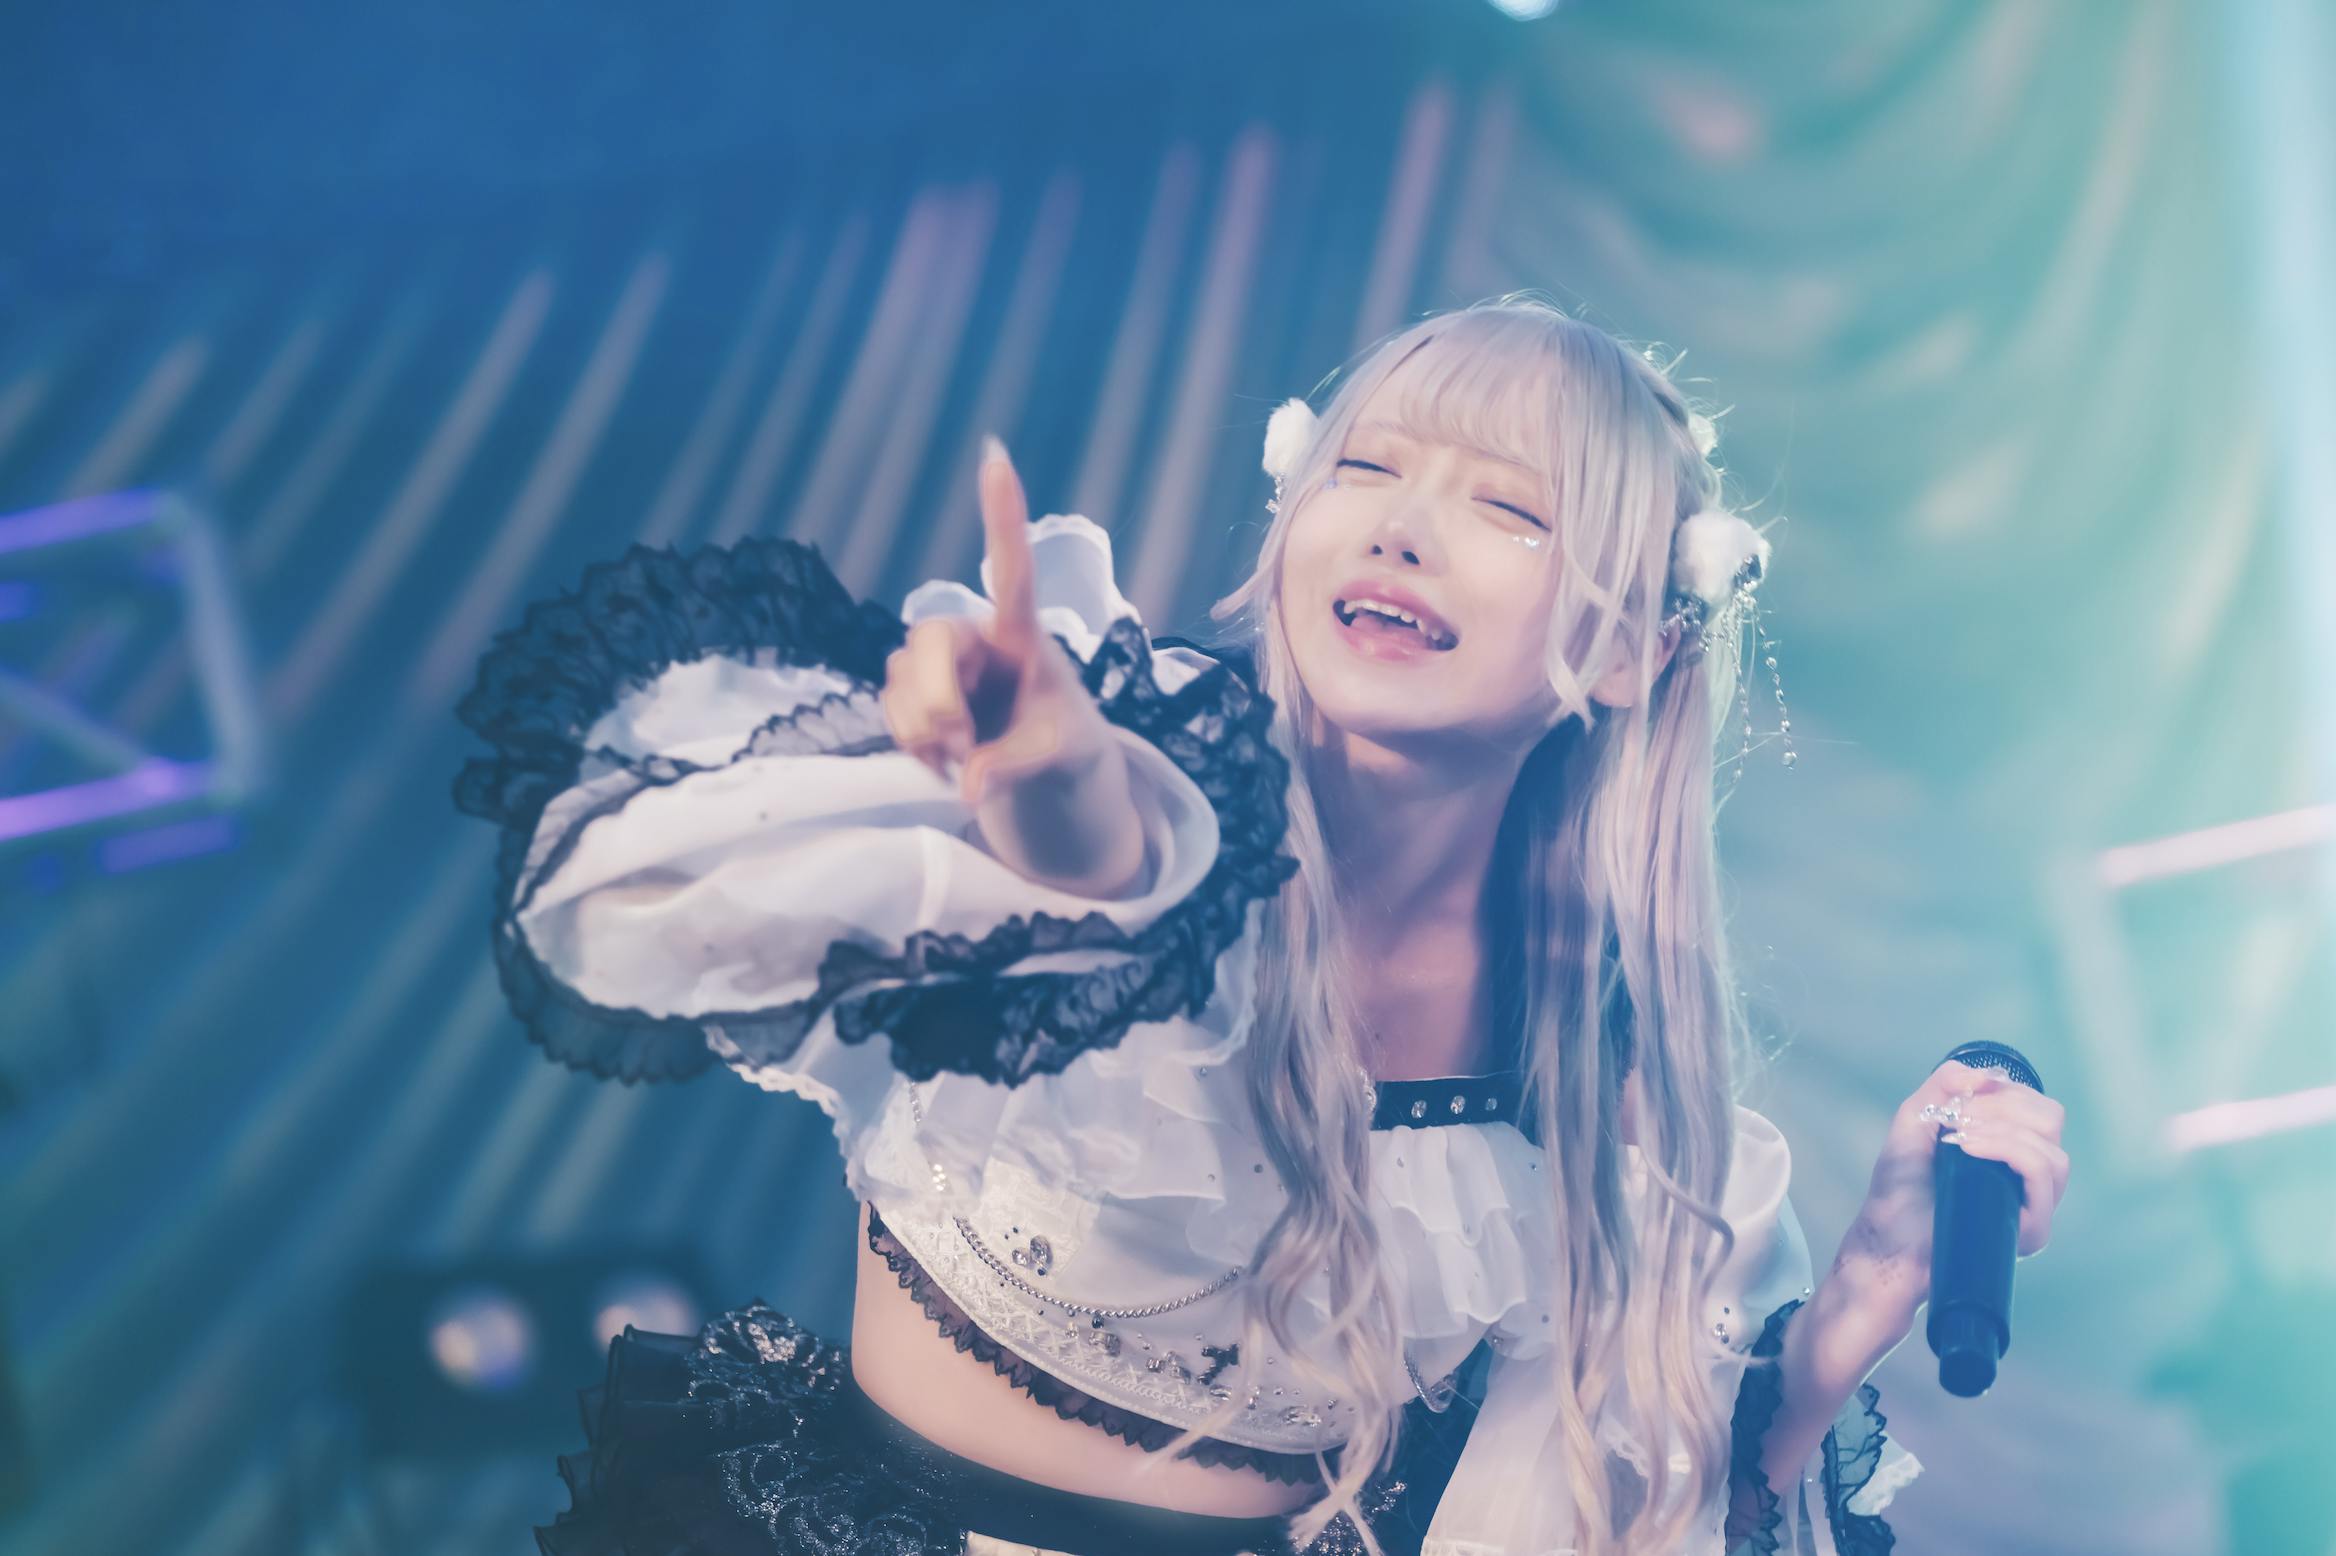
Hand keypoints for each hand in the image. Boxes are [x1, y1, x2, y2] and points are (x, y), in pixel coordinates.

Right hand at [879, 438, 1140, 893]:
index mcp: (1022, 636)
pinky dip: (914, 744)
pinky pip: (891, 710)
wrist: (1046, 776)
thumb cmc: (1065, 746)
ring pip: (901, 679)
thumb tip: (973, 785)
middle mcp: (977, 636)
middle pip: (928, 641)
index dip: (1001, 515)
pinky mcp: (916, 692)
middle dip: (936, 699)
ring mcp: (941, 664)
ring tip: (966, 754)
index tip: (997, 454)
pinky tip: (945, 758)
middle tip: (962, 744)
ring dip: (926, 729)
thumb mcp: (1060, 758)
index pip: (1012, 569)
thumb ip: (1016, 766)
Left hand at [1830, 1059, 2071, 1342]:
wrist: (1886, 1242)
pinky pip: (2043, 1179)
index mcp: (2011, 1150)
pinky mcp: (2029, 1231)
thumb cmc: (1899, 1189)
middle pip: (2052, 1122)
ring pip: (2051, 1152)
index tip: (1962, 1099)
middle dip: (2004, 1106)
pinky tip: (1969, 1149)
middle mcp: (2030, 1178)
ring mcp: (2033, 1207)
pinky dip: (2009, 1151)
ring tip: (1959, 1138)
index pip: (2039, 1109)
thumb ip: (1945, 1085)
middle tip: (1958, 1118)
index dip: (2006, 1091)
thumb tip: (1990, 1072)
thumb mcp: (1915, 1121)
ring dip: (2003, 1131)